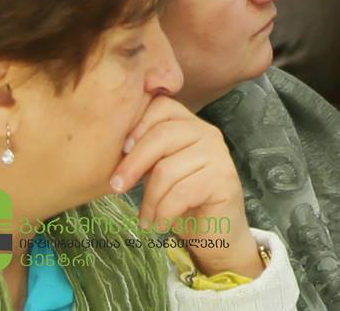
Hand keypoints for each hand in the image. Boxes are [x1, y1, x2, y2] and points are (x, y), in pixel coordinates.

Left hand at [110, 96, 258, 278]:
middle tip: (116, 188)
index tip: (122, 150)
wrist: (215, 233)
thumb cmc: (181, 202)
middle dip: (133, 164)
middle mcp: (208, 133)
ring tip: (147, 218)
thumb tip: (115, 144)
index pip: (162, 106)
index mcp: (191, 125)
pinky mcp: (224, 179)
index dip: (138, 125)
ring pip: (168, 168)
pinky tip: (161, 225)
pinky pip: (181, 192)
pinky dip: (164, 213)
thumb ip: (147, 153)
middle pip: (162, 135)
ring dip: (149, 200)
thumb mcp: (158, 171)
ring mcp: (219, 155)